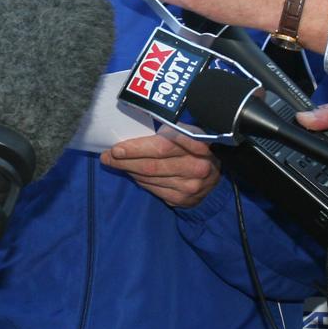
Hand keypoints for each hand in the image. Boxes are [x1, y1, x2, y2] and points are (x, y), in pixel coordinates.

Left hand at [100, 130, 220, 207]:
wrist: (220, 175)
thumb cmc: (198, 146)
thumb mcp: (190, 132)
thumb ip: (170, 130)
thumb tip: (133, 129)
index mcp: (198, 144)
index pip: (162, 147)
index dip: (136, 149)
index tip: (116, 148)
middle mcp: (196, 167)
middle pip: (151, 166)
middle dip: (124, 161)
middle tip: (107, 157)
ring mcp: (190, 186)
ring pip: (150, 179)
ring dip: (129, 170)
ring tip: (115, 163)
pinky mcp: (183, 200)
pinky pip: (154, 190)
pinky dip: (140, 181)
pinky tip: (133, 173)